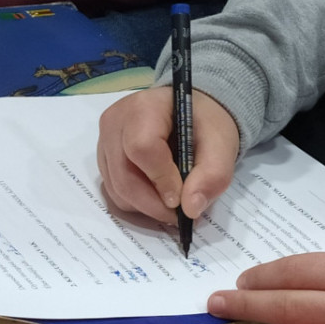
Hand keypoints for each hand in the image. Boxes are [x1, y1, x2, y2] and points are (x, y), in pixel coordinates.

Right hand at [96, 86, 238, 222]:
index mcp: (144, 108)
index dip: (161, 180)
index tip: (180, 199)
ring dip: (143, 205)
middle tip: (177, 216)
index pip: (142, 149)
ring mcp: (104, 141)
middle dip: (152, 203)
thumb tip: (190, 209)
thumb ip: (213, 175)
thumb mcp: (222, 144)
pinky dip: (135, 201)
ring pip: (116, 188)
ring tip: (169, 203)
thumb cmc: (204, 124)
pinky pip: (112, 189)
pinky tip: (155, 194)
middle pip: (123, 175)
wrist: (189, 114)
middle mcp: (115, 122)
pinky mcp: (103, 158)